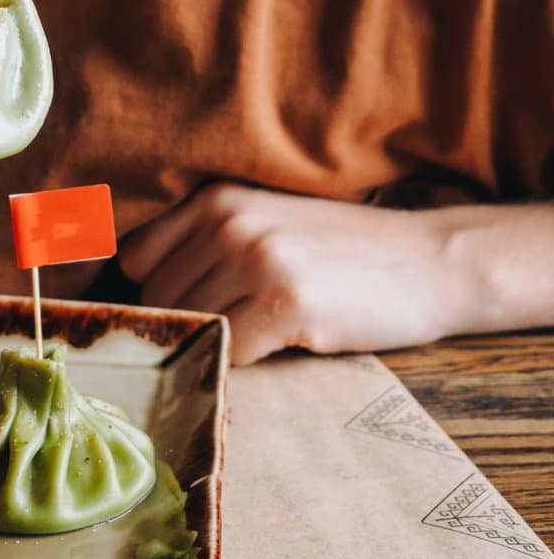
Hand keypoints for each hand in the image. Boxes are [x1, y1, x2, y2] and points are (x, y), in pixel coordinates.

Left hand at [118, 181, 460, 363]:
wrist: (427, 262)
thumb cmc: (338, 252)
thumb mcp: (262, 221)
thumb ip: (201, 242)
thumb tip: (131, 292)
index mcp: (215, 197)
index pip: (132, 257)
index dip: (149, 293)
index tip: (169, 314)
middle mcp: (228, 220)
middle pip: (157, 299)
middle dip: (184, 325)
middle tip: (228, 331)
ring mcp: (257, 258)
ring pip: (190, 327)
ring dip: (216, 343)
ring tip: (260, 332)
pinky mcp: (287, 301)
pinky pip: (229, 352)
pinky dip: (246, 361)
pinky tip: (282, 343)